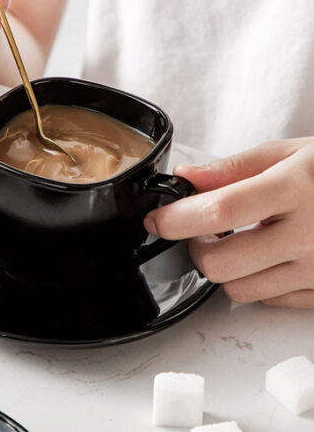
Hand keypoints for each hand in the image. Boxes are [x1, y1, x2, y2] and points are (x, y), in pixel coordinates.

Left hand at [144, 138, 313, 308]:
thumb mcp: (290, 154)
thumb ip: (233, 167)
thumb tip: (186, 178)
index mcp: (296, 188)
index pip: (219, 211)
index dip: (176, 219)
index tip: (156, 220)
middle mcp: (310, 234)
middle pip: (220, 264)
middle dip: (196, 248)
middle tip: (202, 231)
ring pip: (239, 290)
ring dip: (225, 267)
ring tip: (240, 241)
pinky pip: (270, 301)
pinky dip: (257, 281)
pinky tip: (269, 257)